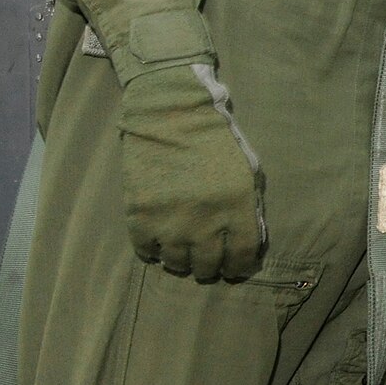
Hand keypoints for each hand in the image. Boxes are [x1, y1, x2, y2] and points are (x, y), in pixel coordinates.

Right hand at [119, 63, 266, 281]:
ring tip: (184, 252)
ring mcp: (169, 222)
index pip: (241, 256)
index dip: (240, 267)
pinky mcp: (139, 218)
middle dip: (211, 267)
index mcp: (236, 207)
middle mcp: (204, 221)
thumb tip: (246, 242)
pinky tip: (160, 242)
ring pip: (176, 264)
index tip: (235, 268)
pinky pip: (146, 251)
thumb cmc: (214, 141)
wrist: (170, 116)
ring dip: (182, 261)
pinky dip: (154, 251)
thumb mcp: (245, 172)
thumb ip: (247, 208)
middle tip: (208, 262)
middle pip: (207, 266)